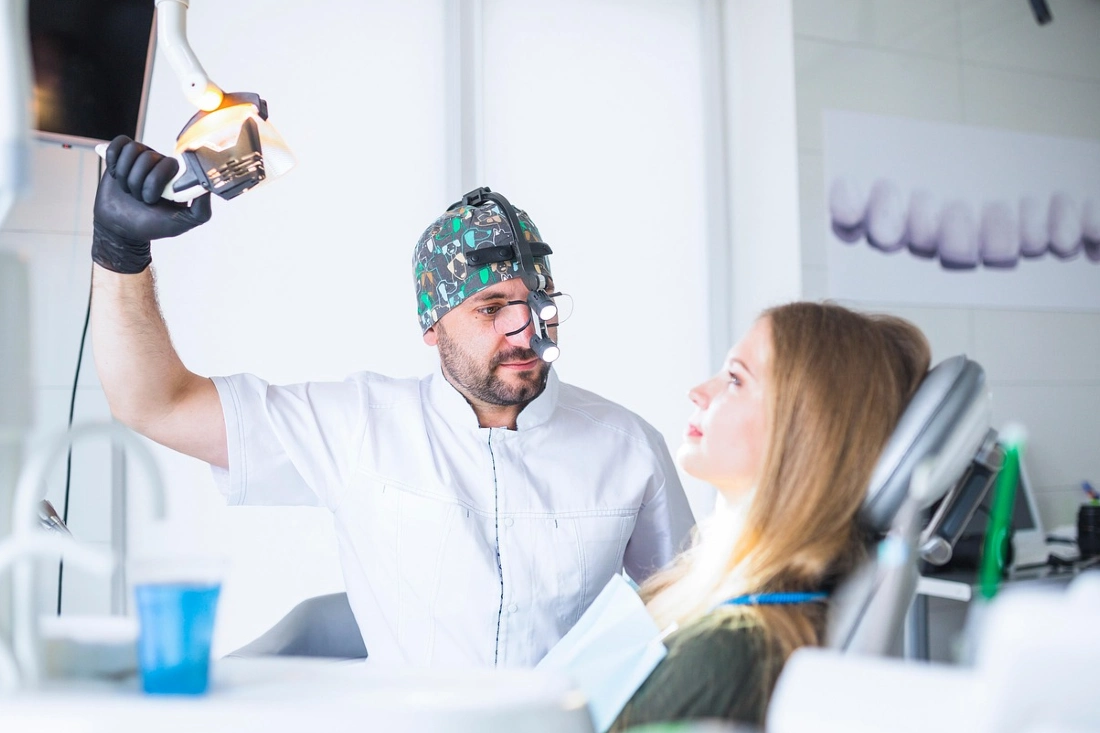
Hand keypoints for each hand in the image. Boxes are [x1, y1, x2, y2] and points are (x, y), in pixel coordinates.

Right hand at [92, 135, 211, 273]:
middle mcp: (159, 162)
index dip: (154, 182)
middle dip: (138, 183)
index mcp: (176, 175)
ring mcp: (140, 157)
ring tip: (128, 189)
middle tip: (138, 197)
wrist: (121, 228)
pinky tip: (115, 174)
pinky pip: (117, 145)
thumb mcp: (182, 222)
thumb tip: (208, 187)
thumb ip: (201, 209)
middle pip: (147, 157)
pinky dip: (113, 161)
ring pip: (131, 150)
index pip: (168, 163)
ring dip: (124, 175)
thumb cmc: (152, 224)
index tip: (152, 199)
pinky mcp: (121, 156)